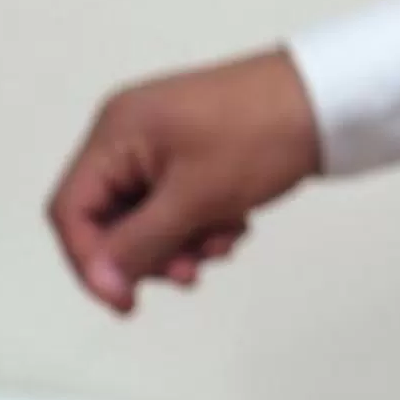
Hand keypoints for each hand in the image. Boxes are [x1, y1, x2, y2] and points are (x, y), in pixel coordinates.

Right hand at [46, 50, 322, 312]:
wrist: (328, 98)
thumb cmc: (260, 133)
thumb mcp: (193, 198)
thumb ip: (139, 244)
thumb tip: (102, 280)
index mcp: (114, 134)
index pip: (70, 210)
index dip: (90, 263)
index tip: (126, 301)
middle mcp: (127, 135)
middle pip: (106, 219)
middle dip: (147, 254)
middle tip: (190, 272)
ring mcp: (157, 144)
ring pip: (143, 219)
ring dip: (178, 244)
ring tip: (221, 242)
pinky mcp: (188, 154)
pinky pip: (172, 206)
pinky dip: (198, 226)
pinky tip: (232, 223)